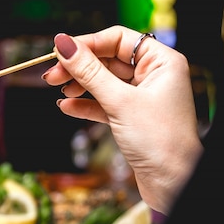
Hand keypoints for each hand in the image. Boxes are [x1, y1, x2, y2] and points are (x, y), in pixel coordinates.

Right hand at [43, 25, 202, 213]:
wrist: (172, 183)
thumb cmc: (158, 140)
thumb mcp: (119, 101)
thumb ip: (89, 71)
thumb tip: (63, 44)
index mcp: (161, 62)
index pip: (117, 39)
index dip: (87, 44)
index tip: (59, 52)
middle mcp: (153, 75)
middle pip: (107, 59)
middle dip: (78, 67)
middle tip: (51, 76)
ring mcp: (141, 97)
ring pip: (103, 82)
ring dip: (79, 85)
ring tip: (59, 92)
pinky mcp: (131, 117)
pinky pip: (103, 103)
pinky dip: (85, 105)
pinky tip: (67, 107)